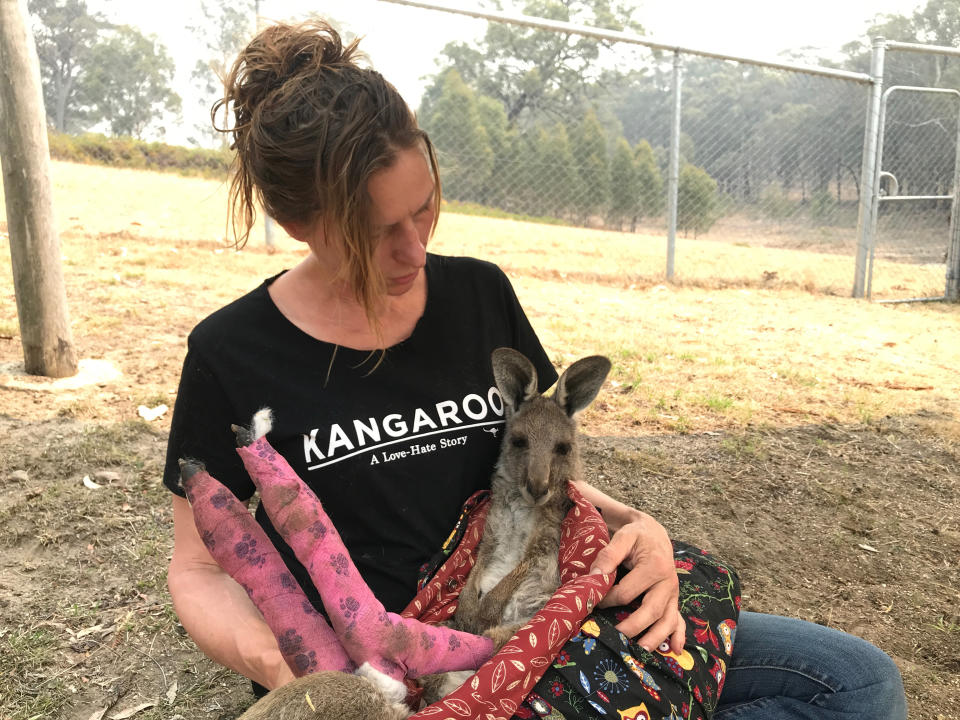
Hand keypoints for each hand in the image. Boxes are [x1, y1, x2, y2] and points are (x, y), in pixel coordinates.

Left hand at [589, 513, 684, 653]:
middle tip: (614, 639)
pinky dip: (678, 635)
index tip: (593, 603)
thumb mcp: (623, 537)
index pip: (627, 592)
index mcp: (654, 566)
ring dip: (656, 638)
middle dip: (632, 627)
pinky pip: (679, 619)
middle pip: (651, 611)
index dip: (608, 600)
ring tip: (642, 652)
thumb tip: (595, 577)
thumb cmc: (636, 536)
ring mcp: (673, 593)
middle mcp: (668, 582)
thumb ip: (609, 555)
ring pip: (668, 620)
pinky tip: (674, 650)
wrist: (654, 533)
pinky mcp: (674, 599)